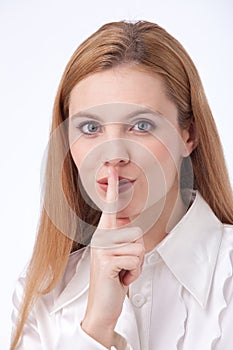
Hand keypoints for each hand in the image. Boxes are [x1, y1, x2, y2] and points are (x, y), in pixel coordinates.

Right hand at [81, 165, 144, 347]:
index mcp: (105, 234)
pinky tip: (120, 279)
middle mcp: (102, 237)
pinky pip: (135, 259)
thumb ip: (122, 238)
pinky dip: (133, 273)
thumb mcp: (119, 254)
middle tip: (124, 266)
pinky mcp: (107, 261)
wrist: (102, 304)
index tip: (112, 168)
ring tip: (122, 272)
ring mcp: (103, 249)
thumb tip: (129, 224)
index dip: (112, 187)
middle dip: (137, 253)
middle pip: (136, 232)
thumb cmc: (113, 277)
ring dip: (136, 265)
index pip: (110, 206)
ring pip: (138, 247)